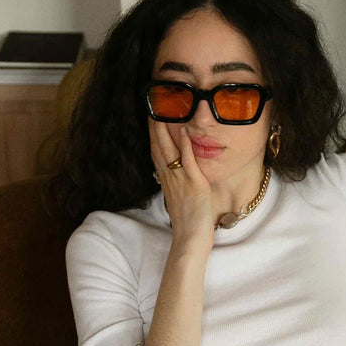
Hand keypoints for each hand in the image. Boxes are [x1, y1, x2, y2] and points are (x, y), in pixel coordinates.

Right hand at [149, 121, 213, 250]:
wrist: (190, 240)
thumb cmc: (188, 223)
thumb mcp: (180, 200)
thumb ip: (178, 185)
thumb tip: (177, 176)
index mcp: (167, 181)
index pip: (157, 152)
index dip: (153, 134)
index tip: (151, 116)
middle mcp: (170, 178)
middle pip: (159, 147)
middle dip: (155, 125)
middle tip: (153, 105)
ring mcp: (180, 180)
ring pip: (169, 150)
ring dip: (166, 129)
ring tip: (164, 110)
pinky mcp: (193, 185)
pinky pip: (187, 161)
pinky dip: (185, 145)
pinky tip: (184, 130)